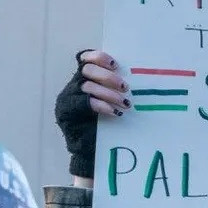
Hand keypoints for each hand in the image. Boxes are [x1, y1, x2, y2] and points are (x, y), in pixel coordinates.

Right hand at [55, 48, 128, 180]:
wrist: (92, 149)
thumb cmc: (108, 124)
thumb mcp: (113, 101)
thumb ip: (116, 87)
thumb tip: (140, 76)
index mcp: (85, 78)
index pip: (85, 58)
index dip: (99, 57)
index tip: (116, 65)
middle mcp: (74, 85)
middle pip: (87, 70)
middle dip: (107, 76)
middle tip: (124, 87)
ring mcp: (69, 98)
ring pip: (87, 86)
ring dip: (108, 93)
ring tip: (125, 103)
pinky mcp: (67, 112)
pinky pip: (85, 103)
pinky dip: (102, 105)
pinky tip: (114, 112)